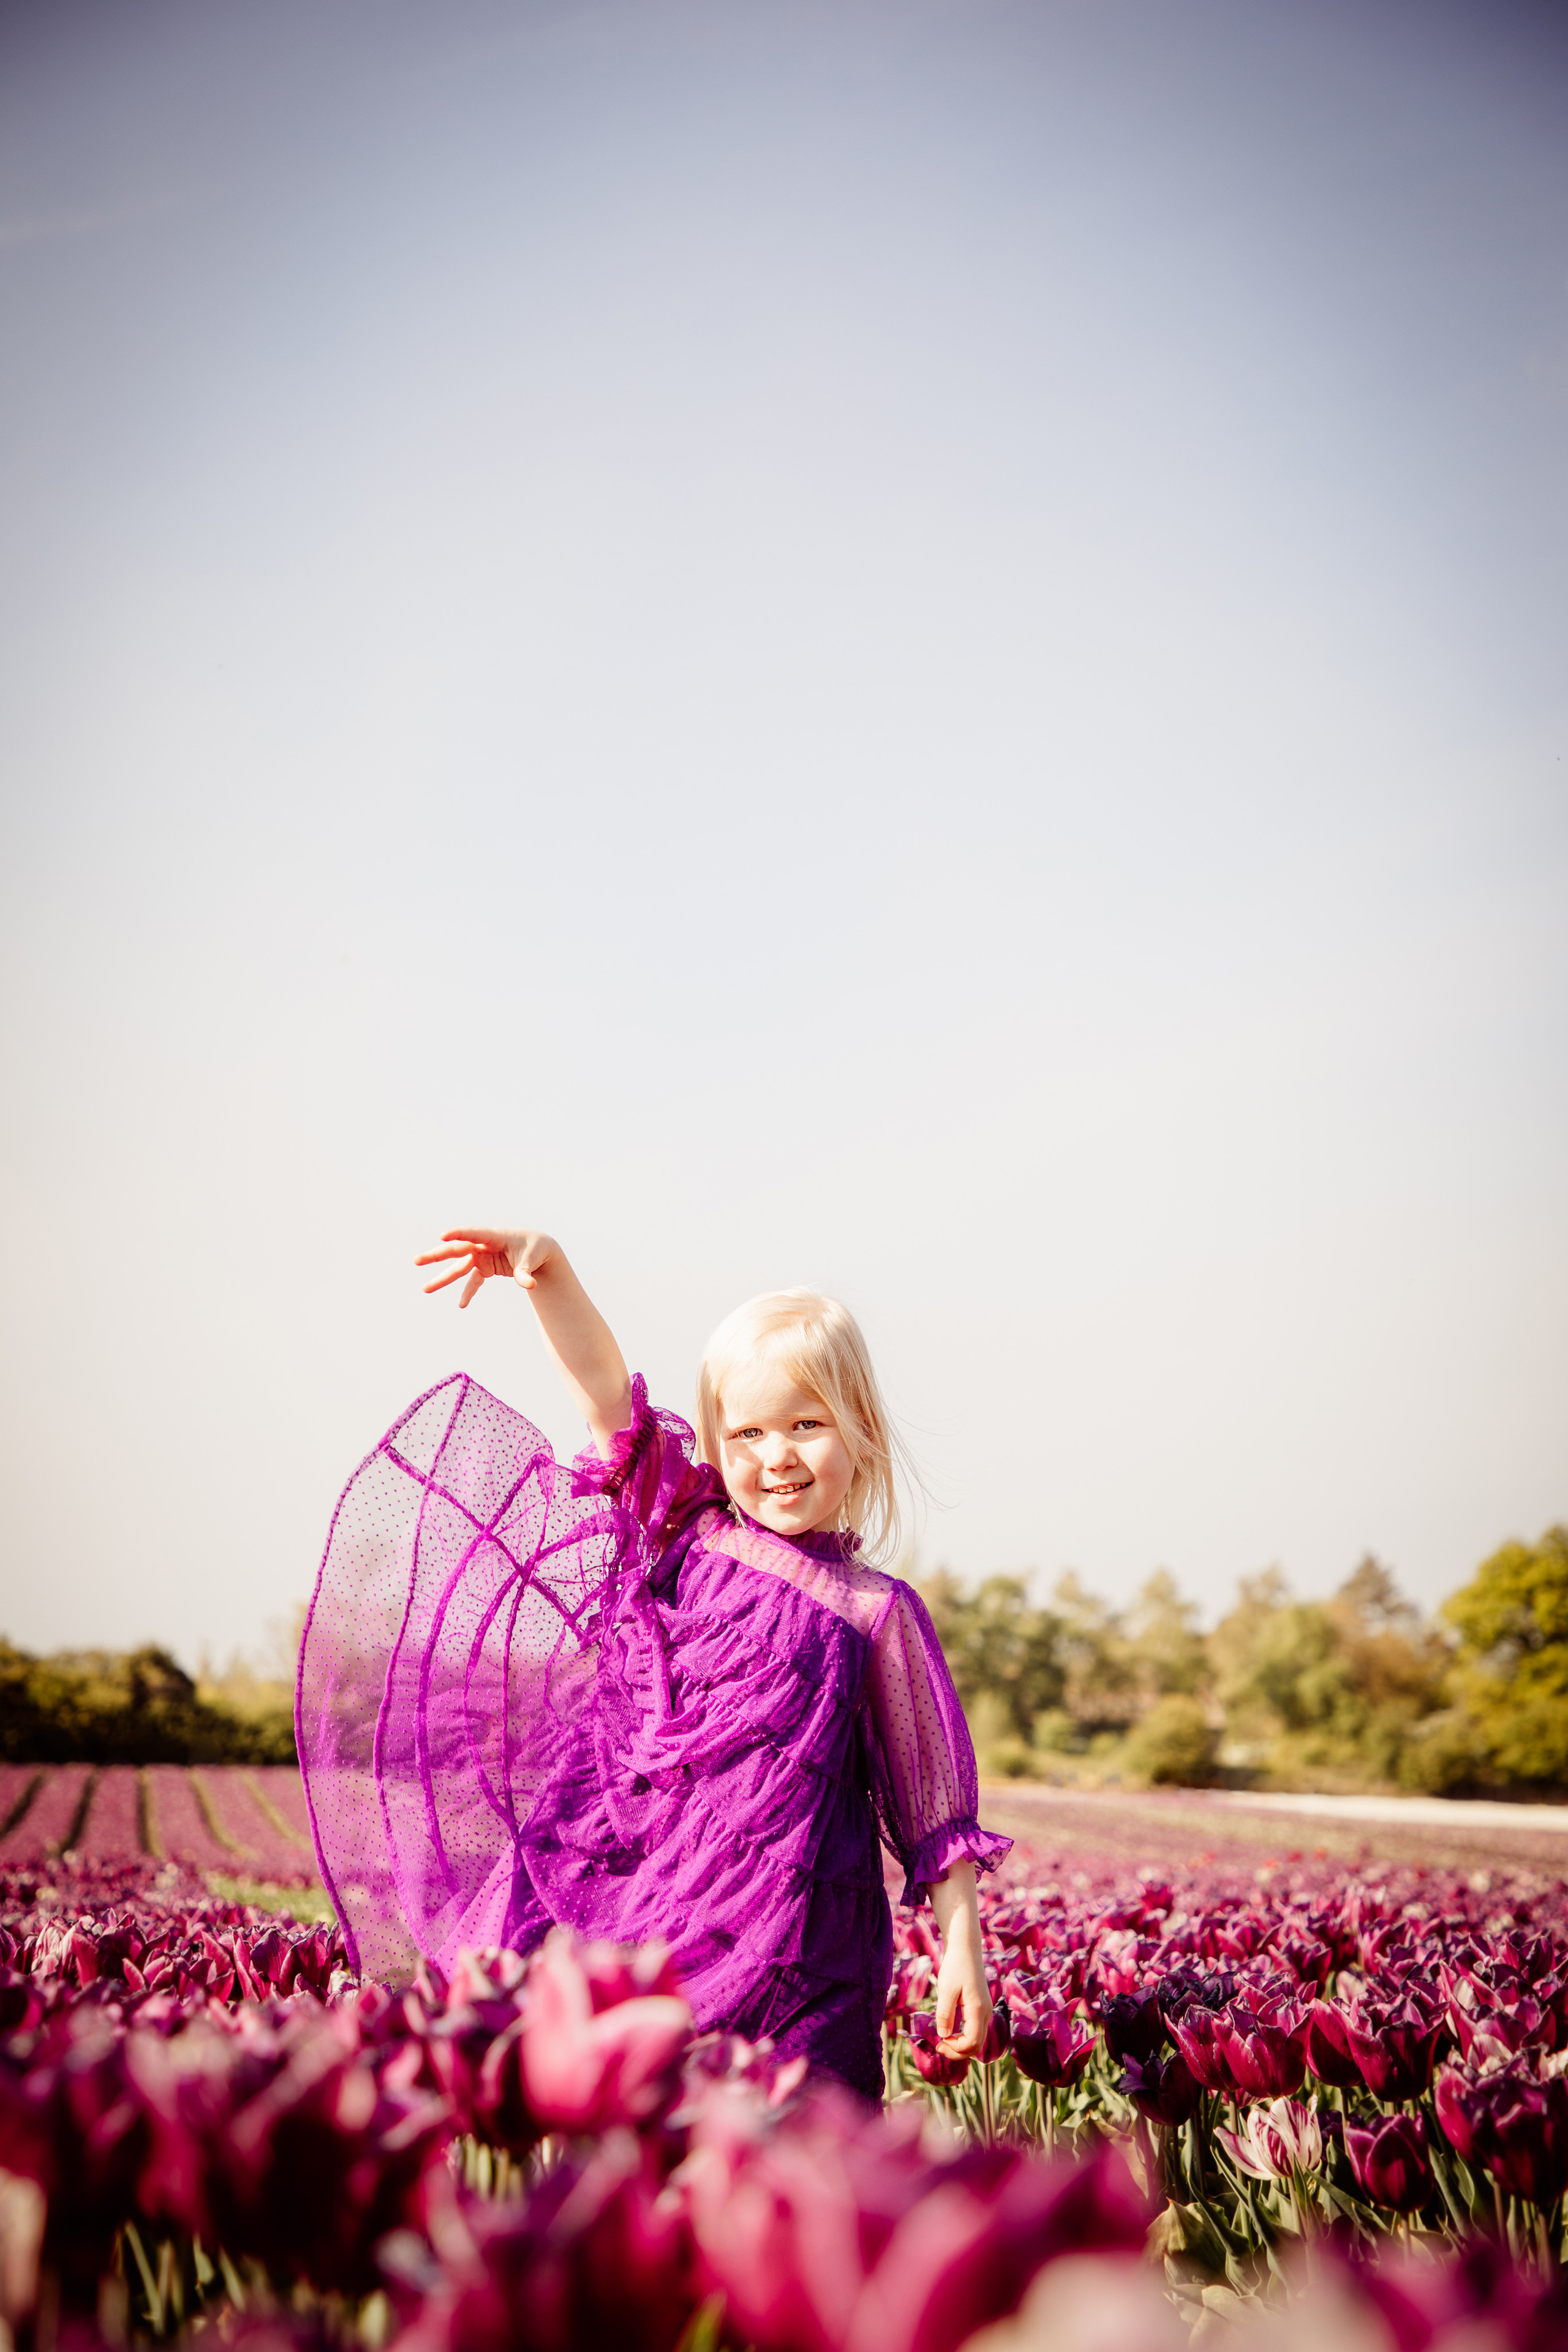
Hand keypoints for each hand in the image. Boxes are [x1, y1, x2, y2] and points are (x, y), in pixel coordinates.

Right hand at [415, 1227, 558, 1308]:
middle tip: (416, 1260)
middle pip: (456, 1250)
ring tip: (425, 1289)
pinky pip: (473, 1281)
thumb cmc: (535, 1248)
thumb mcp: (532, 1259)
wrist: (538, 1250)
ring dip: (443, 1279)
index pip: (474, 1234)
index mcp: (494, 1236)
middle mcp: (483, 1246)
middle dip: (436, 1256)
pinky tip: (462, 1304)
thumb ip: (526, 1272)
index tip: (442, 1236)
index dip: (458, 1234)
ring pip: (459, 1268)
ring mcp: (482, 1257)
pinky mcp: (485, 1267)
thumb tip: (529, 1285)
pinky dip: (468, 1292)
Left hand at [930, 1859, 991, 2059]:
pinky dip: (963, 2037)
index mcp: (978, 2010)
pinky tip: (949, 2032)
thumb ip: (945, 2013)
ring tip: (942, 2041)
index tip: (939, 2043)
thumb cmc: (955, 1966)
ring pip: (977, 2040)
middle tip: (939, 2047)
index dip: (955, 2049)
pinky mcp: (980, 2008)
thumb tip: (943, 2035)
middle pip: (977, 2046)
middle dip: (958, 2052)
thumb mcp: (946, 1989)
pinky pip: (975, 2030)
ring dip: (961, 2045)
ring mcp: (984, 2011)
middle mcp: (985, 2013)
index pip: (972, 2043)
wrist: (965, 1949)